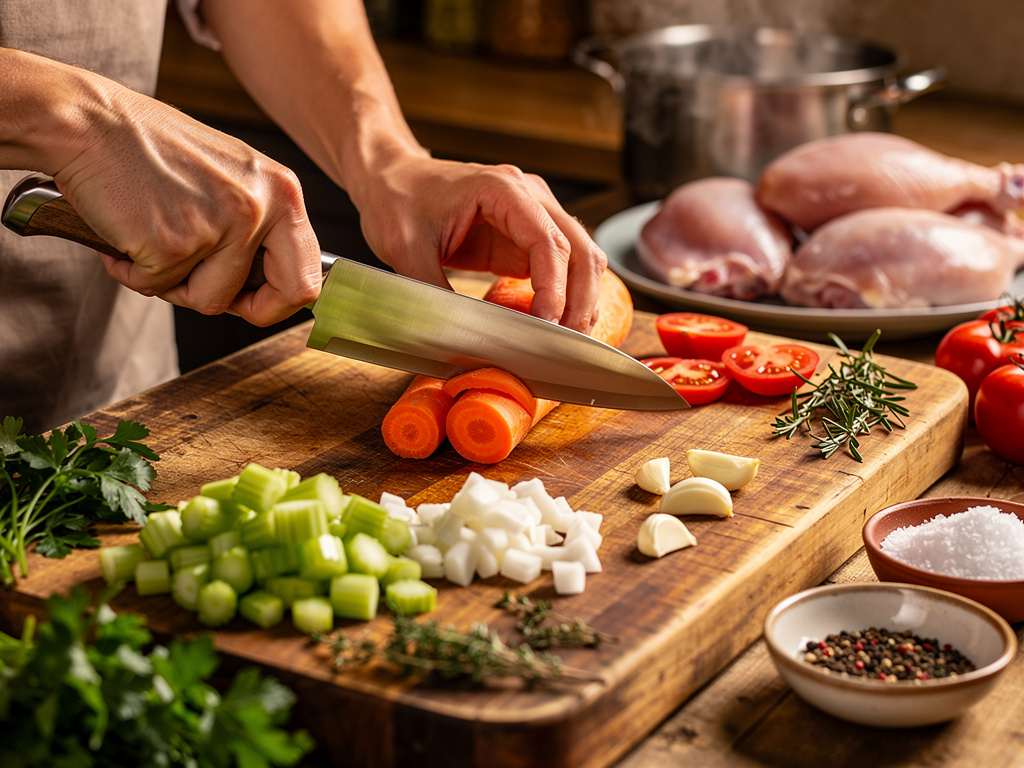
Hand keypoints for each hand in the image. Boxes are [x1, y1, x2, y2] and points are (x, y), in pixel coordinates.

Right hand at [50, 69, 321, 325]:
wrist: (89, 122)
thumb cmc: (152, 150)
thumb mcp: (231, 178)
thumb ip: (259, 225)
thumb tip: (273, 284)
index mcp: (282, 191)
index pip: (310, 274)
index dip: (282, 300)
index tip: (253, 300)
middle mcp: (259, 208)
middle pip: (285, 297)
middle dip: (249, 309)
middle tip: (206, 292)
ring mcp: (219, 227)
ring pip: (209, 300)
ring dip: (174, 284)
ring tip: (151, 241)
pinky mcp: (173, 243)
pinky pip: (157, 287)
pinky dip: (133, 271)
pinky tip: (125, 232)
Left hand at [352, 154, 607, 333]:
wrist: (392, 179)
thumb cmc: (397, 199)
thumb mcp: (405, 249)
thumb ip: (433, 293)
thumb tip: (457, 338)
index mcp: (502, 189)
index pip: (547, 240)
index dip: (554, 287)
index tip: (546, 325)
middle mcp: (529, 197)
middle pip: (579, 249)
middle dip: (579, 300)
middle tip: (565, 345)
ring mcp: (534, 216)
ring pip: (581, 259)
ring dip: (581, 301)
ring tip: (566, 342)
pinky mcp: (526, 239)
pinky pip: (561, 269)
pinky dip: (566, 298)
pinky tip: (555, 327)